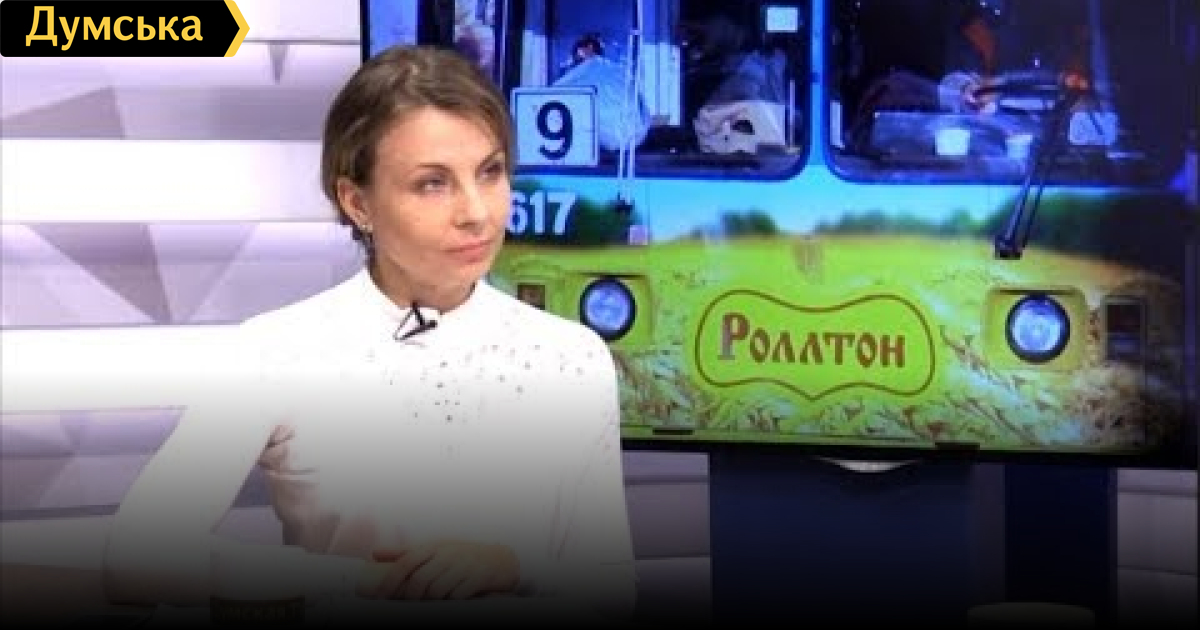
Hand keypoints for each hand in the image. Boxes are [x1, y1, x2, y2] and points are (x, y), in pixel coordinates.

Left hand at [356, 540, 519, 600]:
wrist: (498, 560)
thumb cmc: (459, 556)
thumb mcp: (433, 549)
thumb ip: (404, 552)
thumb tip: (373, 554)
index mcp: (433, 546)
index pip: (406, 561)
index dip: (390, 580)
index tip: (380, 597)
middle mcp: (447, 554)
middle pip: (420, 580)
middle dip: (410, 597)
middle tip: (408, 606)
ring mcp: (463, 566)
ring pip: (437, 590)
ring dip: (431, 601)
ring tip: (431, 603)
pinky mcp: (477, 578)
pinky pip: (457, 596)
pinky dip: (450, 602)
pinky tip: (450, 601)